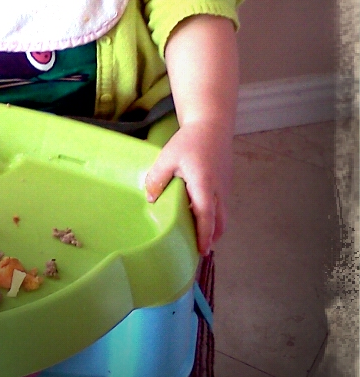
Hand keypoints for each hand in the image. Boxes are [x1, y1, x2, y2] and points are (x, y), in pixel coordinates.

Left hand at [144, 120, 232, 255]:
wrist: (212, 124)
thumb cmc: (190, 141)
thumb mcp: (168, 157)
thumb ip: (157, 178)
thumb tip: (150, 199)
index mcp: (205, 185)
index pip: (206, 217)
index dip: (203, 235)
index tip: (201, 251)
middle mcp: (219, 190)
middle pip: (219, 222)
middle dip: (210, 238)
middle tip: (198, 251)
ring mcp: (225, 188)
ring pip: (223, 216)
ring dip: (213, 229)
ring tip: (199, 238)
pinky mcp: (225, 184)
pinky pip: (221, 207)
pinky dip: (214, 217)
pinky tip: (201, 218)